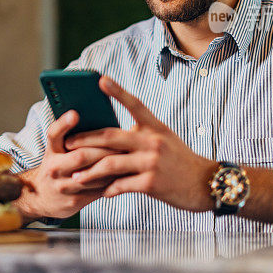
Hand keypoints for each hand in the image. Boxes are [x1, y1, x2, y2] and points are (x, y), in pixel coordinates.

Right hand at [15, 110, 118, 220]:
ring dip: (112, 166)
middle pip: (81, 156)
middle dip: (105, 149)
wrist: (43, 196)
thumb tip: (100, 121)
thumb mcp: (58, 149)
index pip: (54, 134)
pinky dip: (111, 181)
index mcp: (51, 150)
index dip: (63, 124)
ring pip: (93, 175)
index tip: (75, 114)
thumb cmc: (58, 165)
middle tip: (122, 143)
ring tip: (126, 158)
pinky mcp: (74, 201)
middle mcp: (54, 168)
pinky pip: (98, 189)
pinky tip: (121, 174)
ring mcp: (63, 186)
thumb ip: (73, 137)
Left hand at [65, 76, 216, 211]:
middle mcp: (152, 141)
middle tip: (67, 144)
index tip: (101, 79)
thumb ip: (140, 134)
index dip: (117, 91)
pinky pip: (121, 185)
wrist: (205, 184)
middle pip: (111, 136)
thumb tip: (109, 136)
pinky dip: (108, 189)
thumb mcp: (164, 139)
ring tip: (76, 177)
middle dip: (85, 140)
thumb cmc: (180, 161)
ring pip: (110, 163)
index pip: (135, 104)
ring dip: (90, 172)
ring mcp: (152, 162)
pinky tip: (102, 192)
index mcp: (155, 127)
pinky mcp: (152, 184)